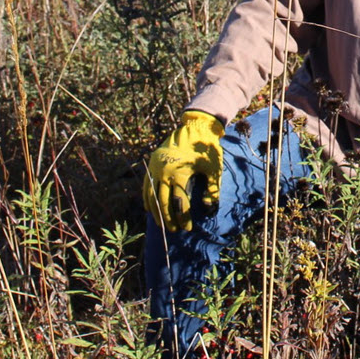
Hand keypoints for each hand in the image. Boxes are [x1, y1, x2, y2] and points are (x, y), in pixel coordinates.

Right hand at [142, 110, 224, 230]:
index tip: (187, 227)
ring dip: (156, 211)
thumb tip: (208, 208)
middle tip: (174, 230)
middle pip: (163, 202)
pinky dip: (147, 198)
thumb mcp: (213, 169)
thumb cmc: (207, 150)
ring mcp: (156, 167)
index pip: (179, 202)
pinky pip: (146, 185)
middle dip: (168, 218)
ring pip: (151, 195)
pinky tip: (150, 208)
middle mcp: (164, 172)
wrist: (195, 128)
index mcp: (179, 174)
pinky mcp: (152, 163)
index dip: (183, 217)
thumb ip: (212, 190)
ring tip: (161, 224)